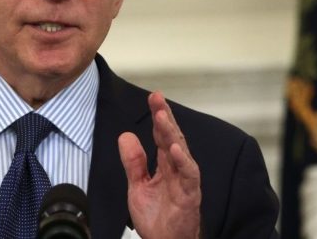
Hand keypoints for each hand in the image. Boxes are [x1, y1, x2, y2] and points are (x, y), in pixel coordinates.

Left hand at [118, 92, 200, 238]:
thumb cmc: (157, 219)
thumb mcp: (137, 186)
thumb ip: (133, 162)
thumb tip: (126, 136)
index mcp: (165, 165)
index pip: (161, 135)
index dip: (158, 116)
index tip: (153, 97)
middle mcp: (177, 168)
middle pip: (172, 137)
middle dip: (165, 117)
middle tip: (157, 99)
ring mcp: (185, 180)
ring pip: (181, 151)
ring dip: (172, 134)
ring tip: (162, 118)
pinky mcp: (190, 194)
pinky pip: (189, 175)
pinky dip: (183, 161)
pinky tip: (176, 149)